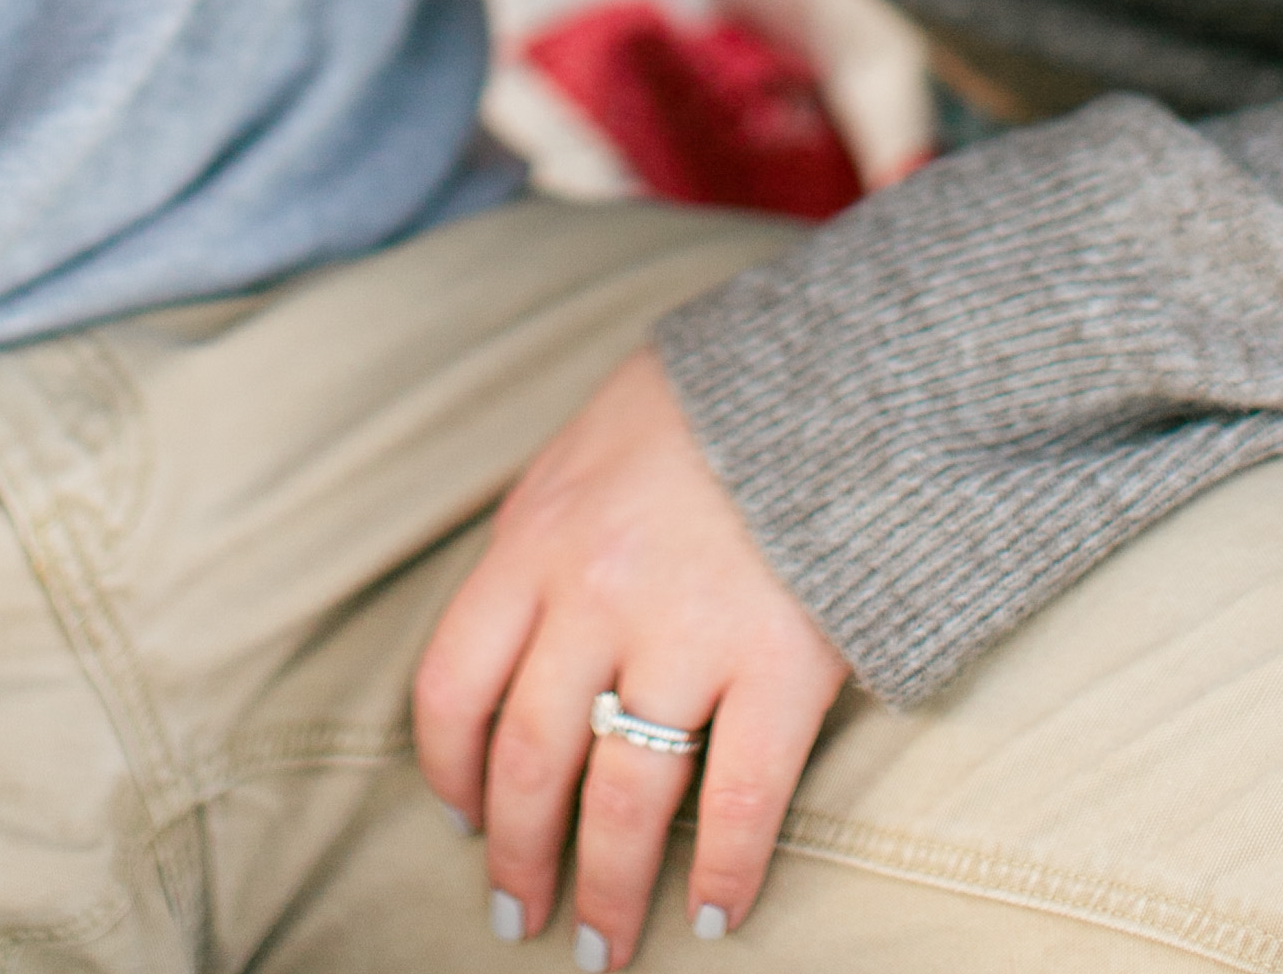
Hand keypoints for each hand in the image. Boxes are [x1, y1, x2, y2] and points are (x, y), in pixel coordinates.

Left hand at [413, 344, 848, 962]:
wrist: (833, 366)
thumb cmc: (705, 407)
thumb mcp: (588, 447)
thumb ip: (546, 539)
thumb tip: (514, 637)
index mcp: (536, 536)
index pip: (452, 682)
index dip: (448, 770)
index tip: (461, 821)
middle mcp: (595, 591)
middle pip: (530, 759)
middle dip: (520, 855)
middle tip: (521, 917)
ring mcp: (688, 630)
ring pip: (624, 797)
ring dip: (608, 889)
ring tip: (603, 947)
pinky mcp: (781, 660)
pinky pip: (739, 798)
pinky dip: (725, 872)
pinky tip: (719, 914)